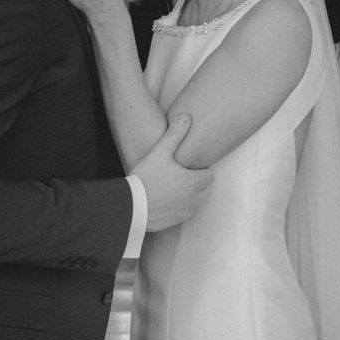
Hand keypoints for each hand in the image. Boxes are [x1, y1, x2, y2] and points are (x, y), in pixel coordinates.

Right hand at [132, 113, 212, 232]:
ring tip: (171, 186)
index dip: (200, 170)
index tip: (188, 166)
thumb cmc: (147, 178)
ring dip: (188, 195)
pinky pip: (182, 213)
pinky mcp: (174, 222)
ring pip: (194, 202)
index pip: (209, 176)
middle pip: (204, 189)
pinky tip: (163, 199)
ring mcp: (185, 212)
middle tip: (180, 174)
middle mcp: (195, 200)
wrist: (131, 206)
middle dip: (196, 182)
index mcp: (195, 182)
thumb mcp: (160, 152)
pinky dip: (177, 207)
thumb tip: (186, 117)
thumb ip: (175, 134)